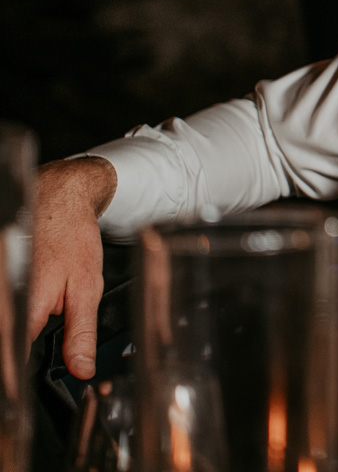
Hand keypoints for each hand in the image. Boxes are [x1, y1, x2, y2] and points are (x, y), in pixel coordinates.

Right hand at [26, 157, 116, 379]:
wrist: (56, 197)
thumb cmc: (72, 237)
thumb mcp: (88, 288)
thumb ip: (81, 333)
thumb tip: (82, 370)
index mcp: (26, 307)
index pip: (16, 357)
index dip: (22, 373)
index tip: (28, 382)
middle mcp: (3, 299)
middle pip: (8, 338)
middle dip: (18, 343)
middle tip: (40, 323)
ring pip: (7, 322)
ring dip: (15, 323)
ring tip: (34, 296)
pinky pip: (4, 304)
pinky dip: (12, 307)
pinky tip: (22, 293)